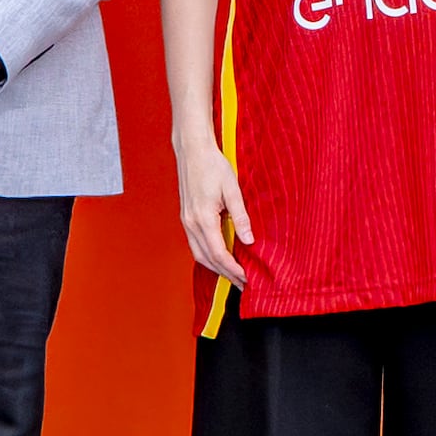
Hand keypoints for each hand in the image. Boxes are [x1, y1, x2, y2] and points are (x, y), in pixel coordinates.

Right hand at [174, 140, 254, 283]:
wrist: (192, 150)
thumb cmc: (213, 165)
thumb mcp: (232, 190)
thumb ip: (241, 217)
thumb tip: (249, 241)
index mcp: (203, 218)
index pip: (218, 253)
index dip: (233, 269)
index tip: (246, 278)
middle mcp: (191, 223)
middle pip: (207, 259)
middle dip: (225, 274)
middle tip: (243, 284)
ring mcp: (186, 221)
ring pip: (199, 254)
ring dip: (216, 267)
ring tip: (233, 275)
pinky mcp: (186, 217)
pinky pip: (196, 244)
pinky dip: (208, 256)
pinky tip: (220, 257)